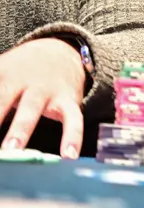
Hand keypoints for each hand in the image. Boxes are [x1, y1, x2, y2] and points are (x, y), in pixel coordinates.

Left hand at [0, 38, 85, 157]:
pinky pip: (73, 119)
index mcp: (2, 74)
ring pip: (33, 109)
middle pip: (3, 98)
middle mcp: (23, 81)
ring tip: (13, 150)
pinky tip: (68, 155)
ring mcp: (46, 90)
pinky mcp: (68, 101)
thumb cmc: (19, 71)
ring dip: (21, 129)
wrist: (61, 52)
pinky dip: (72, 136)